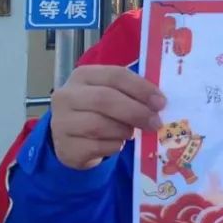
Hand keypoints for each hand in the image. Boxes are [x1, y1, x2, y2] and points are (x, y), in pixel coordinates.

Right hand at [49, 64, 166, 170]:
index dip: (141, 88)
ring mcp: (61, 122)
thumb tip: (159, 103)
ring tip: (132, 132)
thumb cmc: (98, 111)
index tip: (161, 102)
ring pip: (99, 125)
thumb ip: (131, 93)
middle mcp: (66, 95)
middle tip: (156, 122)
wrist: (71, 138)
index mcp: (83, 75)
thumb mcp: (111, 94)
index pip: (115, 75)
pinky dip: (114, 146)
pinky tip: (117, 143)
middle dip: (136, 111)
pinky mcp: (65, 147)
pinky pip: (96, 147)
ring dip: (124, 130)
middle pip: (105, 99)